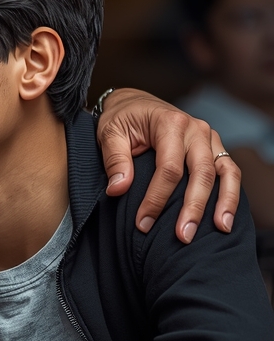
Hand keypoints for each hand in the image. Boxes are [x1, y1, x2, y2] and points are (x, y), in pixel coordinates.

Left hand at [96, 88, 240, 242]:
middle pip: (201, 173)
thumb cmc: (122, 119)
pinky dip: (231, 193)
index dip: (156, 199)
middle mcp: (195, 129)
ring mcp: (208, 137)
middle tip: (183, 236)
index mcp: (170, 123)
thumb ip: (114, 160)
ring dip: (223, 202)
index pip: (168, 168)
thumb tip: (118, 189)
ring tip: (221, 228)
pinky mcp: (214, 147)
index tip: (143, 223)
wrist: (135, 103)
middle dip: (193, 208)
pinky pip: (228, 170)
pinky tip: (225, 216)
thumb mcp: (109, 134)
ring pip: (223, 172)